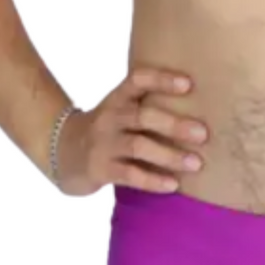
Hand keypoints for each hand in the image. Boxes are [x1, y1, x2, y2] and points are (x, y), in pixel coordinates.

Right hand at [54, 66, 209, 196]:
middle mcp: (109, 117)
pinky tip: (172, 184)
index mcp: (118, 99)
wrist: (61, 153)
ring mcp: (103, 143)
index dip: (161, 79)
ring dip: (169, 155)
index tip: (189, 84)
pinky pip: (129, 174)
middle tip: (204, 134)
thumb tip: (200, 111)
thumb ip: (148, 107)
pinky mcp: (99, 169)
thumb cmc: (107, 130)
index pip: (138, 80)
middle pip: (143, 115)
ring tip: (196, 164)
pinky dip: (153, 180)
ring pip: (138, 146)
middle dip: (175, 125)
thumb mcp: (120, 110)